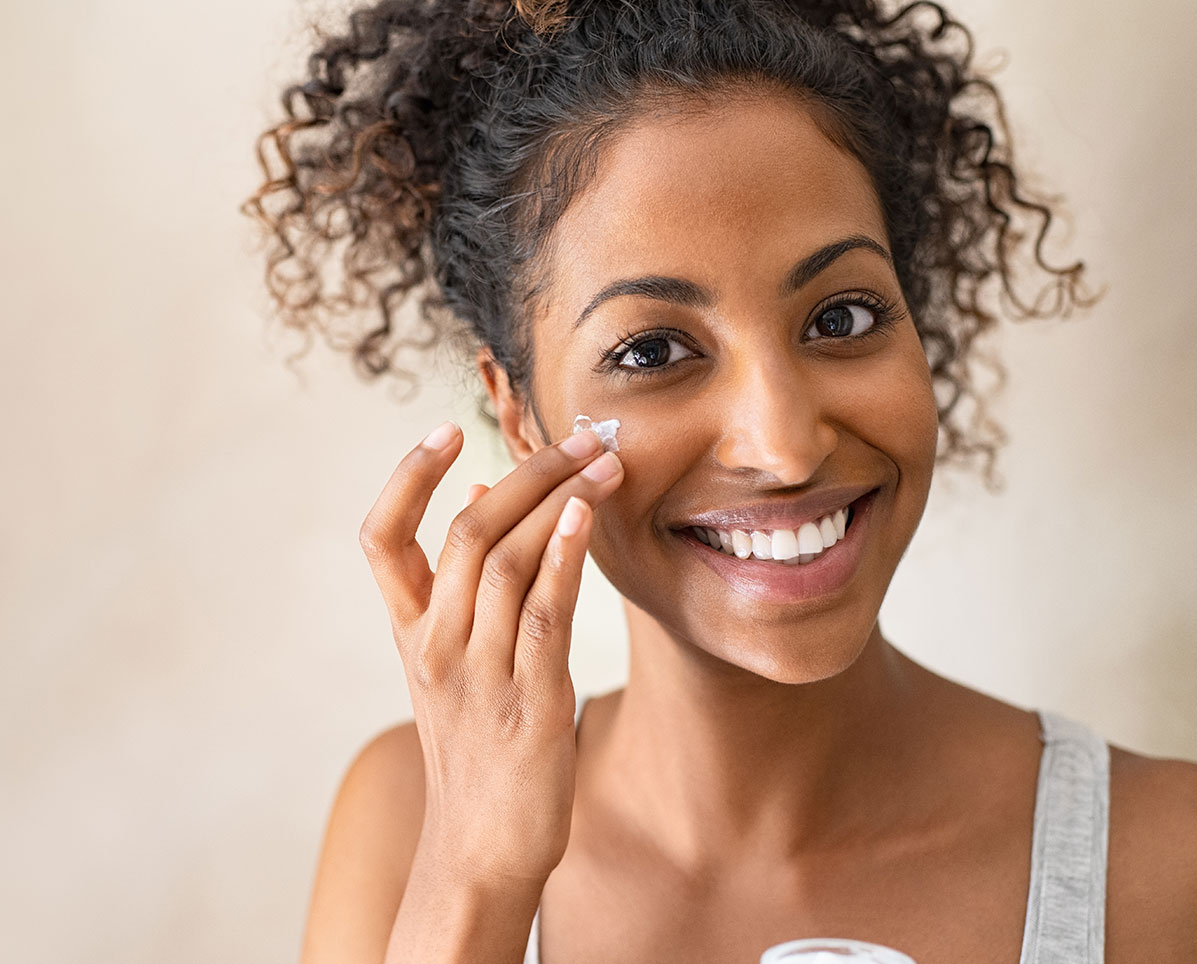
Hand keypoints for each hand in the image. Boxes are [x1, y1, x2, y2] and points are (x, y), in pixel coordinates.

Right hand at [358, 421, 623, 888]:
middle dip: (528, 472)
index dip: (407, 478)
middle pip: (468, 533)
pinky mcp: (531, 701)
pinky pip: (544, 613)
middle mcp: (436, 646)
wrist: (481, 848)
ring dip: (560, 500)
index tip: (446, 431)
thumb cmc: (475, 747)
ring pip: (509, 561)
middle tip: (581, 437)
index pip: (381, 538)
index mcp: (411, 634)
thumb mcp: (451, 665)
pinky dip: (563, 557)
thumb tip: (479, 498)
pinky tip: (586, 516)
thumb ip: (461, 587)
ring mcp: (480, 674)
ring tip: (604, 462)